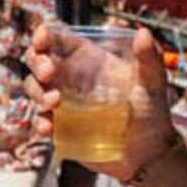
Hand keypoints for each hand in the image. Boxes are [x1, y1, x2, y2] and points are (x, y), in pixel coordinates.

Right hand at [23, 23, 176, 183]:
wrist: (149, 153)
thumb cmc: (152, 111)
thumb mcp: (153, 82)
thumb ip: (148, 58)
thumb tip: (143, 34)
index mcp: (89, 59)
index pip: (59, 38)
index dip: (45, 35)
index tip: (42, 39)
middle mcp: (72, 77)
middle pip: (38, 59)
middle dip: (36, 61)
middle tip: (48, 73)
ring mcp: (63, 102)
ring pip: (34, 88)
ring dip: (37, 92)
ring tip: (53, 102)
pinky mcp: (61, 126)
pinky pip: (39, 120)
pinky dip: (38, 122)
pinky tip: (48, 128)